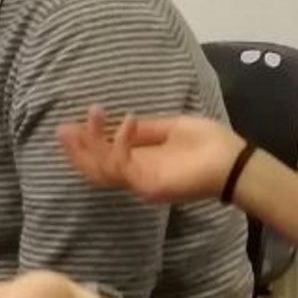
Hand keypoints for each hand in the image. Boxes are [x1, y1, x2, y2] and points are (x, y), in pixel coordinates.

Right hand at [58, 106, 243, 204]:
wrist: (234, 162)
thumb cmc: (209, 143)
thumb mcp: (171, 127)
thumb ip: (145, 129)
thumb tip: (120, 123)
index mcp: (140, 163)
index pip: (103, 158)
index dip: (85, 143)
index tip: (72, 124)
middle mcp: (135, 176)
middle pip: (94, 169)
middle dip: (76, 149)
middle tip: (63, 128)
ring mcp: (140, 182)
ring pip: (101, 169)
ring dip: (91, 142)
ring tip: (94, 113)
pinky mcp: (148, 184)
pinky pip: (123, 165)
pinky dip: (120, 143)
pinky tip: (127, 121)